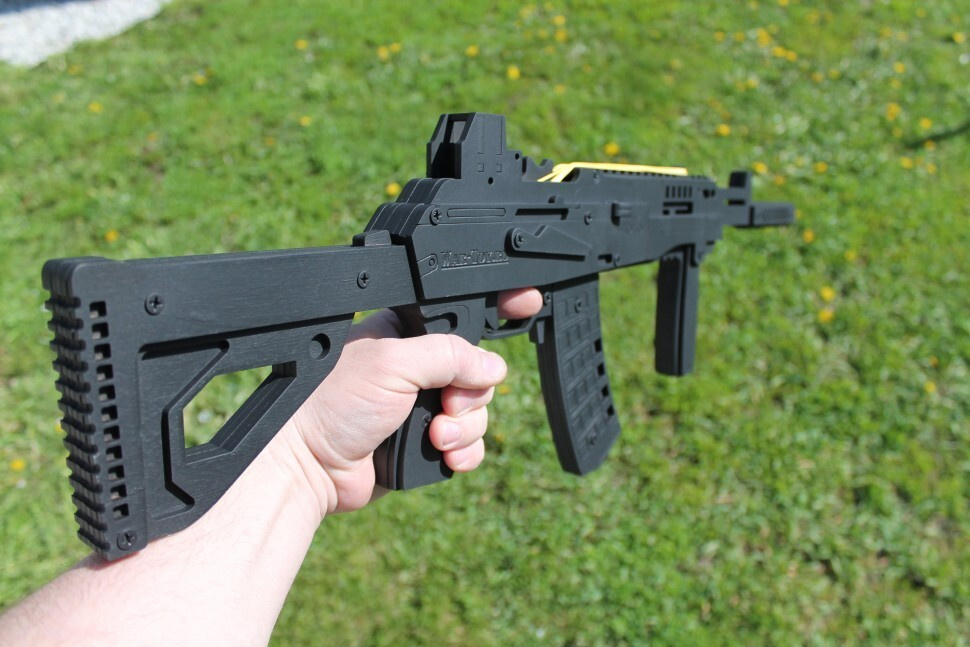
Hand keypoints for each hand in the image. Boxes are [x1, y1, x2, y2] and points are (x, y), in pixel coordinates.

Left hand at [281, 288, 543, 514]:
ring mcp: (423, 409)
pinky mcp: (426, 446)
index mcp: (407, 336)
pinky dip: (463, 454)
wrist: (307, 467)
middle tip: (445, 403)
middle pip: (480, 373)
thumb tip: (494, 367)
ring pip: (479, 412)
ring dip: (464, 429)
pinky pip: (469, 447)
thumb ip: (449, 355)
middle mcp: (418, 370)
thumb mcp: (393, 362)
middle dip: (470, 394)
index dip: (496, 311)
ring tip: (433, 437)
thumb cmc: (331, 404)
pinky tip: (442, 457)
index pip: (461, 315)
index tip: (527, 303)